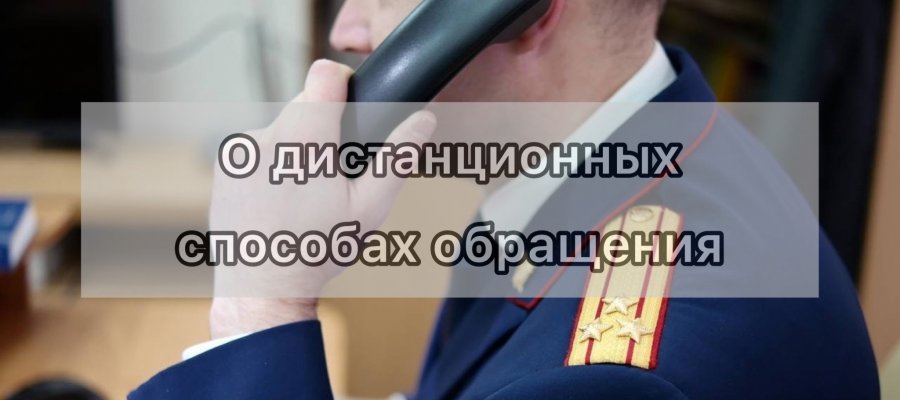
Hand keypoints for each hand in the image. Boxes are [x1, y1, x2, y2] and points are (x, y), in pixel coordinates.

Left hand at [209, 60, 436, 337]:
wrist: (262, 287)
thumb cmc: (318, 250)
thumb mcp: (369, 207)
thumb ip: (397, 158)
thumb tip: (424, 121)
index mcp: (306, 139)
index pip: (323, 74)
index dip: (342, 82)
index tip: (350, 104)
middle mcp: (267, 135)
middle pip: (304, 101)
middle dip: (323, 124)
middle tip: (333, 171)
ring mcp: (241, 150)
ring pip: (281, 125)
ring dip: (297, 144)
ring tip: (305, 191)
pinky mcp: (225, 165)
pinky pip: (257, 146)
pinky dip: (271, 160)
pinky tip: (280, 197)